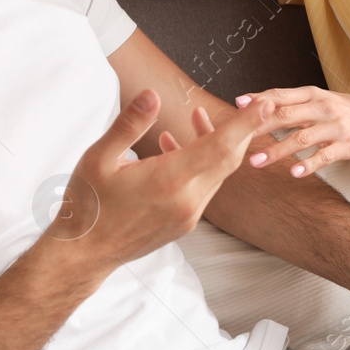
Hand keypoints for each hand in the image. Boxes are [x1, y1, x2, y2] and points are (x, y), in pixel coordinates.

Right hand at [61, 89, 275, 266]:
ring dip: (215, 145)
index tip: (265, 104)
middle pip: (228, 158)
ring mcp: (188, 215)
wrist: (84, 254)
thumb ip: (130, 124)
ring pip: (216, 173)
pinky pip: (203, 187)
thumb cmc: (87, 205)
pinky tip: (172, 148)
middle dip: (240, 129)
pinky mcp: (184, 223)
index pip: (220, 146)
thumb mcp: (99, 158)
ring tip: (195, 119)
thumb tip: (152, 94)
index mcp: (170, 181)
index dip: (246, 122)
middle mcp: (187, 200)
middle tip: (245, 104)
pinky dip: (200, 164)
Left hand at [237, 85, 349, 176]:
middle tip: (238, 138)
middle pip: (286, 115)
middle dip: (260, 127)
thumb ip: (287, 102)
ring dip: (276, 151)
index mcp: (312, 94)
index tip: (238, 106)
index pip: (281, 95)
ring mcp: (335, 127)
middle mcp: (322, 107)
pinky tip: (293, 173)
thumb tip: (251, 102)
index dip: (259, 100)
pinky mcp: (346, 146)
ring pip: (301, 138)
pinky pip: (324, 156)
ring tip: (255, 161)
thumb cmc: (337, 111)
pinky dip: (308, 165)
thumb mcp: (316, 100)